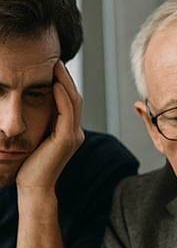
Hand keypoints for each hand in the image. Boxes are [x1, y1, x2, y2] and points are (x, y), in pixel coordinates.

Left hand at [15, 61, 83, 194]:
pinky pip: (67, 113)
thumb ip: (41, 124)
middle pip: (75, 99)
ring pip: (73, 102)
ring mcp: (73, 136)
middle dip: (66, 78)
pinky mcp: (66, 139)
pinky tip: (55, 84)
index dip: (64, 84)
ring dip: (65, 82)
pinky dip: (62, 97)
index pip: (70, 102)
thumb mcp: (36, 139)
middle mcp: (75, 132)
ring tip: (57, 66)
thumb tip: (32, 104)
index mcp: (69, 132)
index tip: (54, 67)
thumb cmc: (30, 166)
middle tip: (57, 60)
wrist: (33, 187)